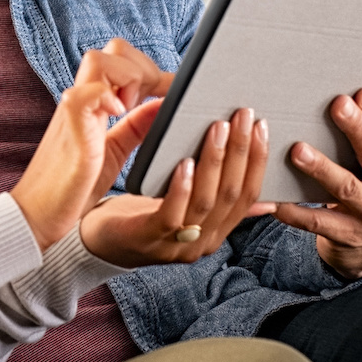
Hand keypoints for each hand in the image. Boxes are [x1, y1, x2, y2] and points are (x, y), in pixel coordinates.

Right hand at [10, 40, 172, 249]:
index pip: (123, 60)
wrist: (39, 216)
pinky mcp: (70, 129)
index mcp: (95, 103)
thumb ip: (136, 126)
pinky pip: (83, 94)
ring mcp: (73, 111)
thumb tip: (164, 104)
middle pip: (113, 50)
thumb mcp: (115, 150)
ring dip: (126, 78)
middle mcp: (83, 99)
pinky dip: (104, 96)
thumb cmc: (74, 186)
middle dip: (143, 68)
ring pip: (98, 60)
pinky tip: (118, 113)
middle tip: (153, 101)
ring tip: (130, 111)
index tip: (176, 91)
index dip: (152, 69)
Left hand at [77, 108, 272, 266]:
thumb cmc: (141, 215)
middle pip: (231, 194)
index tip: (261, 126)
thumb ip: (219, 200)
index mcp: (216, 231)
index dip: (257, 160)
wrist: (96, 242)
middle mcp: (203, 242)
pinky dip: (181, 187)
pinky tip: (185, 162)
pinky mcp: (149, 239)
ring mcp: (177, 245)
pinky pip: (171, 214)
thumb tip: (265, 196)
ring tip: (217, 129)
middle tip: (242, 116)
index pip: (248, 195)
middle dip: (241, 152)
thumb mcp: (186, 207)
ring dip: (215, 161)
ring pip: (206, 201)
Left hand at [268, 89, 361, 279]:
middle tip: (338, 105)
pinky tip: (278, 200)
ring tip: (299, 150)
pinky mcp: (351, 237)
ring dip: (322, 167)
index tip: (361, 93)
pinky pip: (319, 222)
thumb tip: (344, 99)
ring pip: (346, 188)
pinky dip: (297, 211)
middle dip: (357, 129)